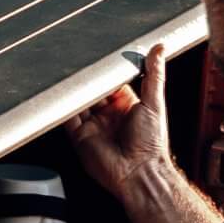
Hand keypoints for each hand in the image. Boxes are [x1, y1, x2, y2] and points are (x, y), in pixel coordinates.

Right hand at [67, 42, 174, 201]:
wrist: (138, 172)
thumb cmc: (151, 143)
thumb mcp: (154, 103)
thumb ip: (154, 76)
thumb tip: (159, 50)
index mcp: (127, 105)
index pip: (112, 81)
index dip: (106, 70)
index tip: (101, 57)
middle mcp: (108, 115)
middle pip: (93, 90)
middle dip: (87, 79)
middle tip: (81, 63)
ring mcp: (93, 125)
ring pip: (79, 101)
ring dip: (74, 91)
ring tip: (70, 77)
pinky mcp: (79, 136)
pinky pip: (68, 117)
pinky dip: (63, 107)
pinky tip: (63, 96)